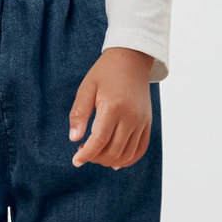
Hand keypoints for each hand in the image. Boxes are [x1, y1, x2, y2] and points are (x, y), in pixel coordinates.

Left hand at [67, 48, 153, 168]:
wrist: (132, 60)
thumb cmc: (105, 73)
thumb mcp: (86, 88)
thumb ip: (79, 113)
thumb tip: (74, 138)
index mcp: (113, 107)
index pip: (100, 140)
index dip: (86, 154)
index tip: (75, 160)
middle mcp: (131, 117)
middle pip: (113, 151)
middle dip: (96, 158)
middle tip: (83, 151)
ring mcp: (142, 122)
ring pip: (127, 155)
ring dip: (109, 160)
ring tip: (96, 153)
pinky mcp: (147, 124)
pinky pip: (140, 150)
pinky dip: (127, 159)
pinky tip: (114, 160)